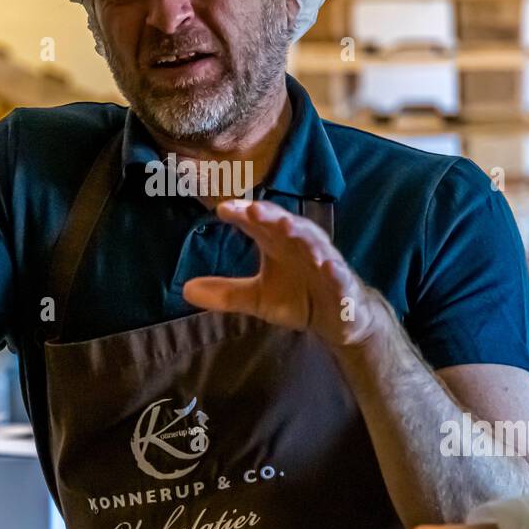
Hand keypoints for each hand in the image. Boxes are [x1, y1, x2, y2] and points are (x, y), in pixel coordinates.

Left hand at [181, 199, 383, 347]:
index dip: (243, 215)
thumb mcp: (257, 298)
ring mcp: (325, 263)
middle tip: (255, 209)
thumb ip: (225, 293)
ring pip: (316, 244)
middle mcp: (302, 246)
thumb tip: (185, 290)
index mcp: (280, 244)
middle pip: (287, 225)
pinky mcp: (344, 285)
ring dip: (303, 234)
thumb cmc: (297, 297)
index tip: (223, 209)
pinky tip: (328, 266)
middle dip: (272, 215)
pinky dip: (334, 270)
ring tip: (289, 226)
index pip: (259, 224)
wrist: (340, 319)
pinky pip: (340, 276)